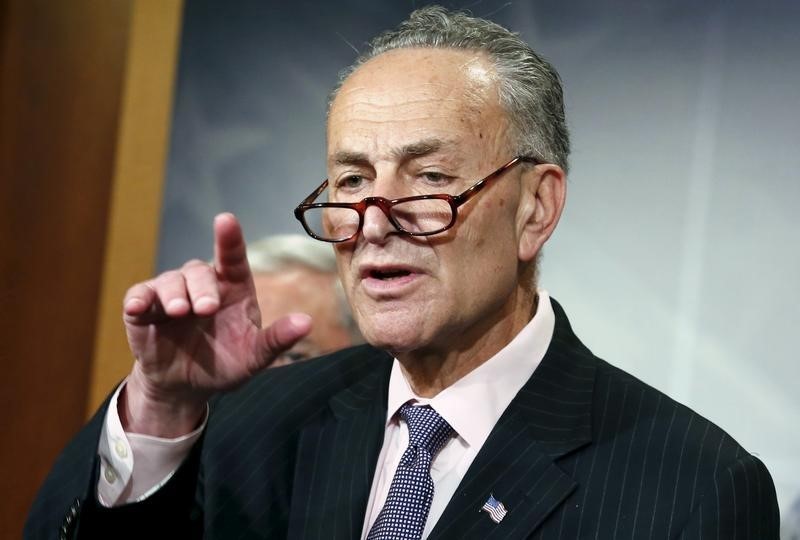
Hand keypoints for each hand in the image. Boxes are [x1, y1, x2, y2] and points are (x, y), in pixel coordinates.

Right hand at [120, 213, 310, 436]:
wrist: (186, 386)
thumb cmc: (225, 364)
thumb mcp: (254, 357)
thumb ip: (276, 340)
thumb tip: (307, 323)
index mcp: (233, 288)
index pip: (232, 257)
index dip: (229, 238)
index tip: (225, 220)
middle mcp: (202, 284)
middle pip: (199, 271)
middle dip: (201, 287)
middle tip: (204, 309)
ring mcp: (172, 293)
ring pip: (170, 280)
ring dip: (174, 294)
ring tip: (179, 311)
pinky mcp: (144, 309)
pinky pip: (139, 295)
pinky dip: (138, 299)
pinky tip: (138, 307)